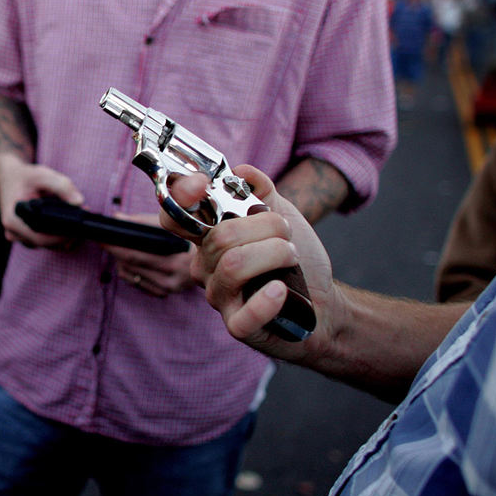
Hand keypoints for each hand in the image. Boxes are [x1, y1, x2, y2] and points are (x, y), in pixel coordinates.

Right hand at [0, 154, 83, 247]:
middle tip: (83, 215)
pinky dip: (55, 233)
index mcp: (14, 220)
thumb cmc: (26, 176)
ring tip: (74, 216)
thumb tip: (79, 202)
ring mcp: (18, 237)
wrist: (10, 177)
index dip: (64, 236)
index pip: (42, 238)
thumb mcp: (43, 175)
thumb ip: (62, 186)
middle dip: (67, 233)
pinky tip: (63, 221)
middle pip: (47, 244)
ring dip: (62, 234)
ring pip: (47, 244)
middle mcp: (14, 232)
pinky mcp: (24, 237)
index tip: (80, 225)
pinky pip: (44, 241)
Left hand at [102, 213, 195, 296]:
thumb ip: (142, 221)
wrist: (218, 257)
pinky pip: (138, 283)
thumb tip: (117, 218)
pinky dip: (131, 272)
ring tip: (121, 248)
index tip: (101, 238)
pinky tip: (132, 263)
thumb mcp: (171, 224)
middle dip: (116, 252)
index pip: (135, 254)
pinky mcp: (166, 292)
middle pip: (131, 265)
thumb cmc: (193, 237)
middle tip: (105, 241)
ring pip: (132, 275)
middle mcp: (173, 276)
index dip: (115, 246)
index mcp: (175, 257)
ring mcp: (170, 287)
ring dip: (122, 261)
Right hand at [162, 166, 335, 361]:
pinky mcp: (238, 325)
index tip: (202, 184)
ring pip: (235, 264)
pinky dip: (268, 300)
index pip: (174, 214)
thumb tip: (241, 171)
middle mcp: (205, 265)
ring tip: (291, 258)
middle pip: (220, 235)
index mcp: (208, 236)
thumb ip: (260, 190)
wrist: (321, 301)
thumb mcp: (280, 215)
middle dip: (267, 226)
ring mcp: (219, 296)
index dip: (180, 196)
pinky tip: (281, 290)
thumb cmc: (294, 259)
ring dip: (276, 253)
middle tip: (286, 234)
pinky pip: (245, 314)